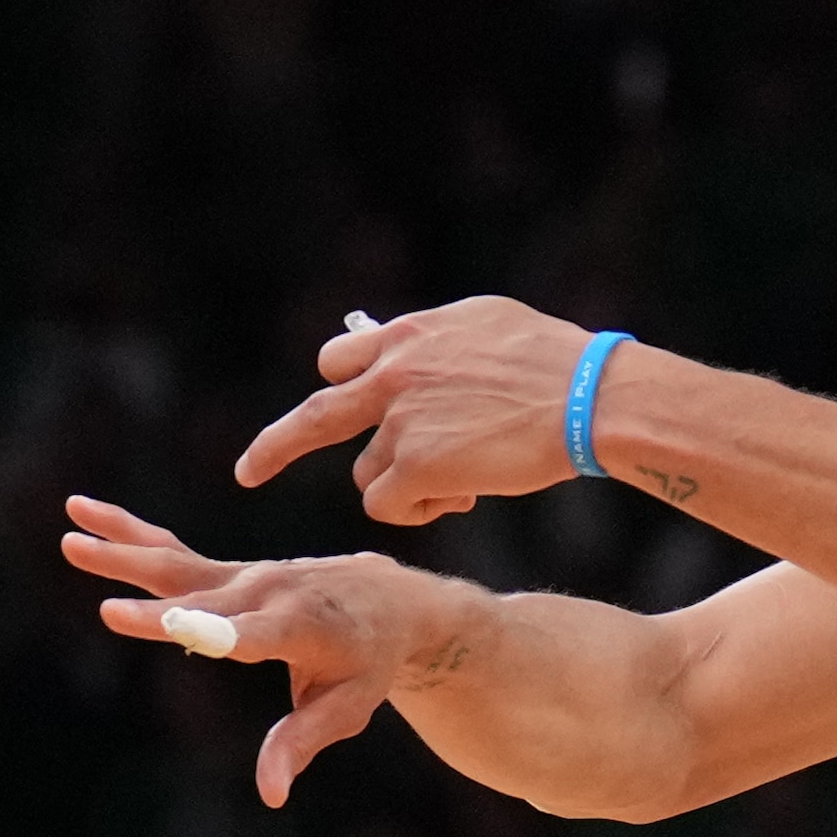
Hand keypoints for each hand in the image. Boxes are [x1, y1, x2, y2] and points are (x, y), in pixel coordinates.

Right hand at [59, 509, 492, 808]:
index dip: (205, 631)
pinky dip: (131, 533)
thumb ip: (301, 744)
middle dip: (149, 593)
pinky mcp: (229, 571)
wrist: (388, 601)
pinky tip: (85, 514)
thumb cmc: (366, 664)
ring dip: (122, 546)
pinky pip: (175, 552)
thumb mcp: (346, 709)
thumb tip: (270, 794)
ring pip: (177, 562)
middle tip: (99, 590)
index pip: (243, 633)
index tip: (172, 627)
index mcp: (299, 626)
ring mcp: (245, 576)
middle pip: (198, 593)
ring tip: (72, 527)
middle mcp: (267, 592)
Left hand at [233, 298, 603, 519]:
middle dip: (275, 448)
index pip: (340, 362)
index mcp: (409, 336)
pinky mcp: (416, 466)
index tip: (322, 405)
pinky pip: (389, 506)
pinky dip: (417, 511)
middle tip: (248, 473)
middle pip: (314, 417)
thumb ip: (439, 340)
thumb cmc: (560, 363)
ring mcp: (400, 422)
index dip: (339, 389)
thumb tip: (411, 348)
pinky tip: (462, 499)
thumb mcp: (488, 325)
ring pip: (368, 474)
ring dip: (403, 486)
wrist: (589, 399)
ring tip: (460, 486)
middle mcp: (393, 375)